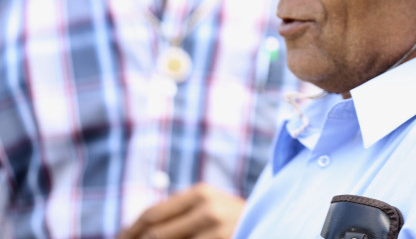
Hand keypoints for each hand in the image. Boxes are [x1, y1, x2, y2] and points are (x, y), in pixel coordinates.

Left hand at [118, 183, 245, 238]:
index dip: (128, 232)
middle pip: (154, 234)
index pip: (151, 215)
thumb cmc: (232, 220)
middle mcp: (208, 210)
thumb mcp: (209, 207)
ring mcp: (216, 232)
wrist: (272, 225)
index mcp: (201, 194)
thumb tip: (132, 232)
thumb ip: (179, 213)